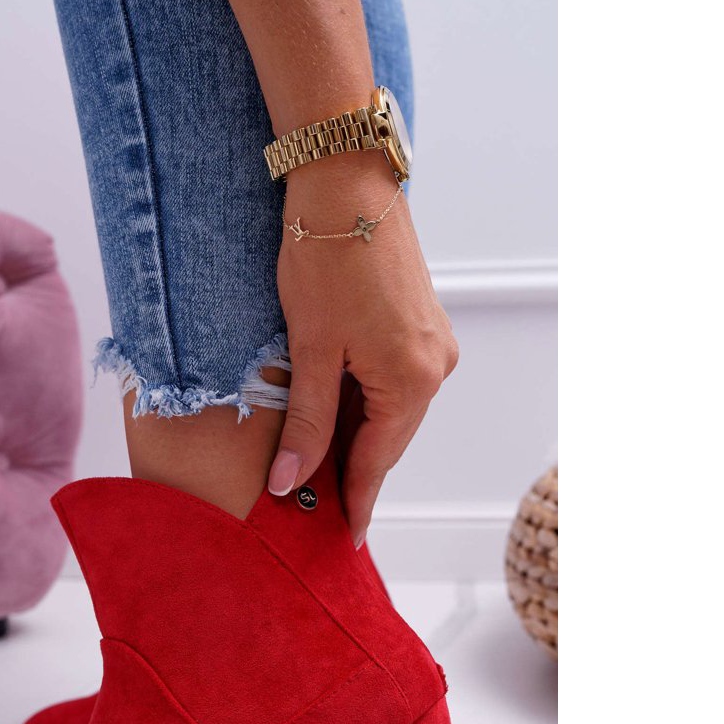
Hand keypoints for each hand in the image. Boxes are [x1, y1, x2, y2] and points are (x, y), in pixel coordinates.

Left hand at [269, 158, 458, 545]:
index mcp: (411, 379)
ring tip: (319, 466)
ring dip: (357, 438)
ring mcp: (432, 343)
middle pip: (389, 440)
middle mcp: (434, 366)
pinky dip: (364, 405)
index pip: (378, 461)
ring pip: (390, 413)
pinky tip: (335, 415)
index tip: (346, 540)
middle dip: (355, 473)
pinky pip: (392, 384)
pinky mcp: (420, 325)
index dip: (357, 503)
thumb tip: (288, 483)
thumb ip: (305, 424)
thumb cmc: (324, 260)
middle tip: (320, 509)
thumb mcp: (309, 351)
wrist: (345, 183)